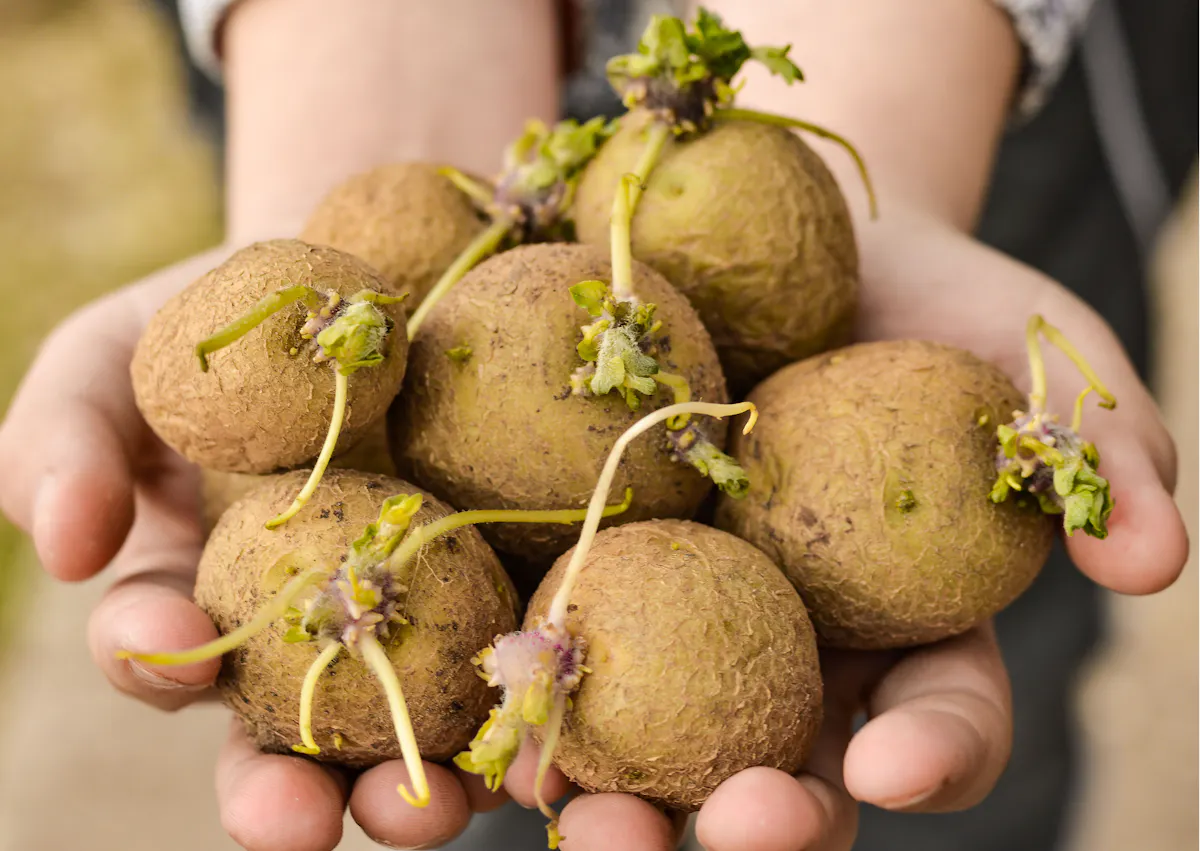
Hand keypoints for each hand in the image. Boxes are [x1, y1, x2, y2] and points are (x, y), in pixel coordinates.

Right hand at [0, 247, 511, 850]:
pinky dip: (523, 711)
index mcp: (194, 592)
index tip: (175, 653)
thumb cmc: (219, 320)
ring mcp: (404, 622)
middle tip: (300, 818)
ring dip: (418, 791)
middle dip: (287, 794)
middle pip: (286, 739)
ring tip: (442, 807)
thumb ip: (64, 440)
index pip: (160, 655)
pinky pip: (509, 664)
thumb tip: (67, 545)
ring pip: (408, 734)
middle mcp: (298, 635)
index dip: (155, 665)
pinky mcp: (494, 597)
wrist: (363, 276)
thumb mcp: (115, 357)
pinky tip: (544, 732)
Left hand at [492, 214, 1189, 850]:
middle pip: (782, 772)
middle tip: (725, 826)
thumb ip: (1106, 445)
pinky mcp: (597, 570)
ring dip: (615, 801)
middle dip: (755, 823)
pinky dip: (525, 694)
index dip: (932, 756)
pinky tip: (489, 713)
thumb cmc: (939, 305)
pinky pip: (558, 648)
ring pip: (654, 745)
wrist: (804, 248)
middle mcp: (797, 651)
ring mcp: (692, 618)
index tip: (894, 765)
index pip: (940, 721)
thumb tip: (1156, 558)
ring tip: (574, 810)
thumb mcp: (1041, 351)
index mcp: (914, 630)